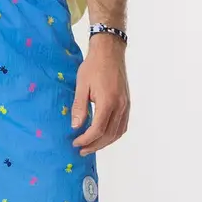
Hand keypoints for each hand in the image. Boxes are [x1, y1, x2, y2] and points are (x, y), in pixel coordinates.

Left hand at [72, 38, 130, 154]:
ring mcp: (126, 105)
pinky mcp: (127, 104)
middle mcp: (120, 106)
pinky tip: (103, 137)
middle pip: (108, 135)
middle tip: (81, 150)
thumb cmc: (93, 66)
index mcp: (108, 102)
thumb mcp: (81, 85)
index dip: (85, 140)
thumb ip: (79, 107)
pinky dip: (113, 135)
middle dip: (94, 145)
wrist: (110, 51)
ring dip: (104, 143)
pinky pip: (122, 126)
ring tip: (91, 146)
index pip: (97, 130)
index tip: (75, 143)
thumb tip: (75, 127)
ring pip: (117, 133)